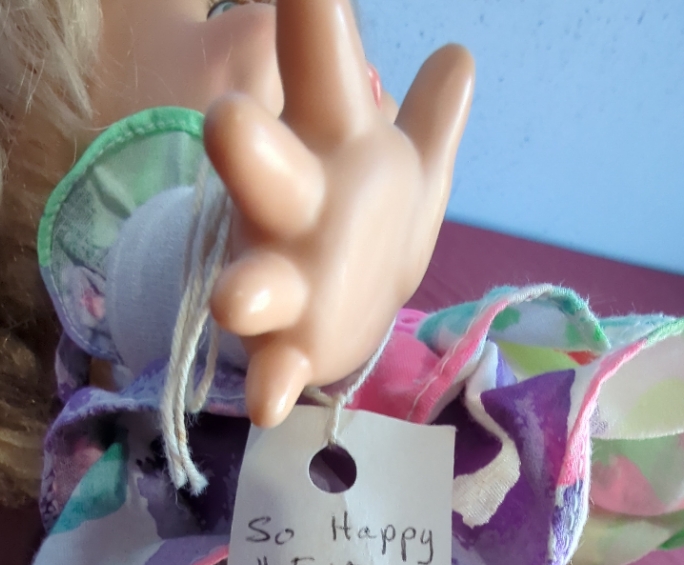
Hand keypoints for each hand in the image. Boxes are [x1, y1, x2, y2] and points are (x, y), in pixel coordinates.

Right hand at [204, 0, 473, 426]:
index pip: (321, 61)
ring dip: (248, 291)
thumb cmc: (371, 227)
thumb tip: (460, 57)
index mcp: (337, 144)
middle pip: (266, 168)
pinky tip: (270, 402)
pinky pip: (274, 365)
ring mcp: (285, 277)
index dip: (312, 11)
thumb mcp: (412, 172)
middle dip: (248, 150)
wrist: (342, 318)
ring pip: (257, 277)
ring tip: (232, 303)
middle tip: (227, 120)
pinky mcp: (288, 345)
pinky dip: (272, 382)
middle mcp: (299, 203)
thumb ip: (432, 119)